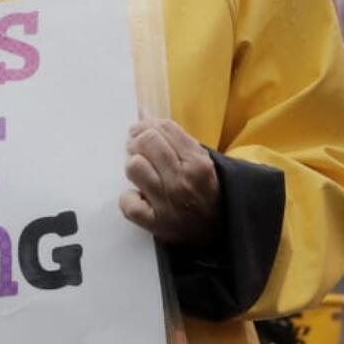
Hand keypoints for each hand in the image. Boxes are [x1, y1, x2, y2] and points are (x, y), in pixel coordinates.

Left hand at [119, 119, 220, 245]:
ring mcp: (167, 203)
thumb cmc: (204, 191)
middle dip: (137, 140)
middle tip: (136, 146)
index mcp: (197, 162)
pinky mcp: (154, 223)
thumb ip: (175, 138)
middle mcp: (182, 180)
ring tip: (142, 172)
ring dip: (134, 167)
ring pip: (134, 167)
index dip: (147, 125)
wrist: (217, 230)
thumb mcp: (200, 160)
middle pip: (147, 143)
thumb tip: (143, 113)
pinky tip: (139, 196)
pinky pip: (127, 202)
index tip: (141, 129)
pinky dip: (129, 198)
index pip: (165, 129)